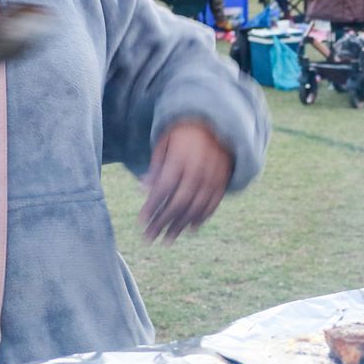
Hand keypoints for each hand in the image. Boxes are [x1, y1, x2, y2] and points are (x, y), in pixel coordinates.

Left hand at [141, 119, 233, 243]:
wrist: (218, 123)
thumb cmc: (183, 133)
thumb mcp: (166, 142)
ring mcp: (213, 177)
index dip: (152, 206)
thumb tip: (143, 188)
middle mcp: (198, 170)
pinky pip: (213, 204)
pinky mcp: (223, 181)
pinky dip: (202, 218)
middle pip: (178, 203)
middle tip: (149, 238)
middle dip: (163, 223)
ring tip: (167, 240)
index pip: (164, 188)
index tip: (140, 222)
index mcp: (181, 158)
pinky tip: (190, 229)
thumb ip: (156, 166)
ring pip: (196, 207)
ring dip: (180, 226)